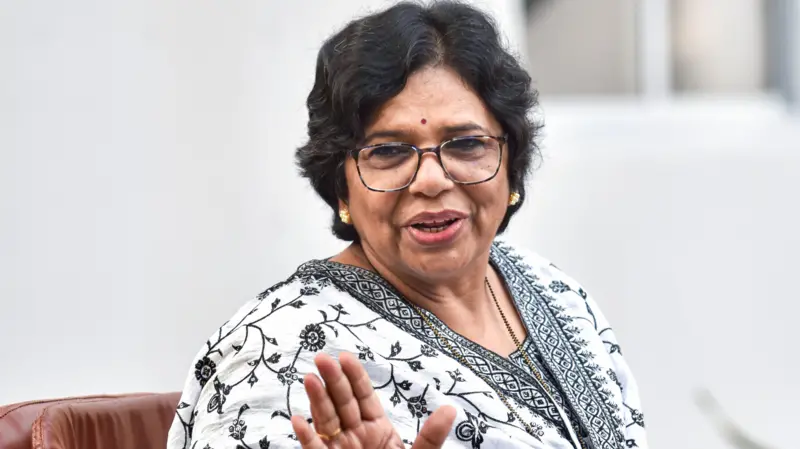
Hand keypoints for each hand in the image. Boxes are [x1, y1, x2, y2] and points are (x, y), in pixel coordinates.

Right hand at [291, 352, 455, 448]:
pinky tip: (299, 422)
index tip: (345, 356)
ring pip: (326, 421)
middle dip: (332, 381)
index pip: (363, 396)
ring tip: (310, 378)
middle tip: (322, 358)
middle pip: (342, 403)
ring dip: (316, 400)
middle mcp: (354, 435)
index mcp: (377, 428)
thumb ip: (431, 437)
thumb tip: (451, 409)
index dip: (354, 376)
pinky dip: (307, 438)